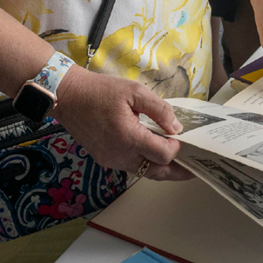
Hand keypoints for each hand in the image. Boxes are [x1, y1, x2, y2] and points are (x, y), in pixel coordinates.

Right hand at [53, 65, 191, 180]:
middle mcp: (120, 155)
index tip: (185, 138)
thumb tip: (176, 128)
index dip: (178, 148)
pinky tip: (154, 153)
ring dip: (161, 169)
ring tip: (178, 163)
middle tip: (194, 169)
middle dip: (176, 171)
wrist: (69, 97)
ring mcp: (111, 160)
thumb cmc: (101, 91)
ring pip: (143, 172)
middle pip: (156, 172)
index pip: (163, 154)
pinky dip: (145, 163)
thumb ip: (159, 110)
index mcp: (129, 138)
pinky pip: (130, 166)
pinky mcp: (104, 159)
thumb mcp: (134, 92)